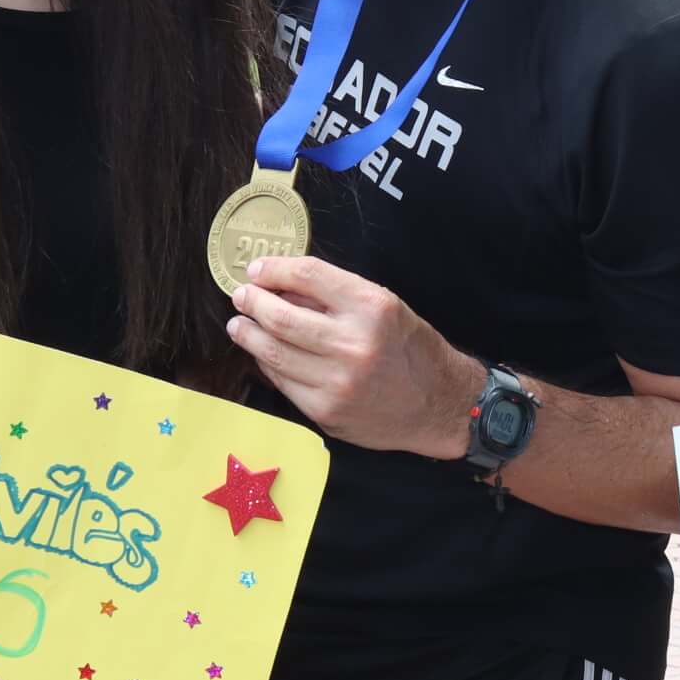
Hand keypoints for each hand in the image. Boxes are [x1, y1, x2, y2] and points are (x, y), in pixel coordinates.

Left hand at [228, 254, 478, 457]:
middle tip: (241, 297)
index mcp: (373, 307)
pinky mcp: (326, 411)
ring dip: (248, 334)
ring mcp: (337, 381)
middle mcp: (355, 343)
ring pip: (274, 352)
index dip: (275, 269)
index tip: (257, 270)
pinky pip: (282, 382)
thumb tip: (282, 283)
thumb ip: (336, 296)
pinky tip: (263, 354)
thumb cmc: (411, 350)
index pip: (309, 276)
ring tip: (239, 324)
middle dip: (252, 302)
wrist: (439, 405)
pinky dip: (267, 364)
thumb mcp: (386, 307)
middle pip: (282, 316)